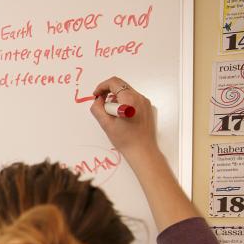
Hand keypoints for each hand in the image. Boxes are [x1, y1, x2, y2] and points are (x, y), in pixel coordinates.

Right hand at [89, 75, 197, 230]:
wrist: (147, 161)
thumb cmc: (129, 147)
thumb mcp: (108, 128)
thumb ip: (99, 110)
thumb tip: (95, 101)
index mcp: (133, 100)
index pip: (115, 82)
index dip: (102, 86)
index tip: (94, 95)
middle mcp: (142, 100)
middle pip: (121, 87)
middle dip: (108, 93)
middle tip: (99, 105)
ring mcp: (147, 107)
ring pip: (126, 96)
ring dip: (115, 102)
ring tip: (108, 116)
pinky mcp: (148, 115)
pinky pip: (132, 105)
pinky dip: (123, 108)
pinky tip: (118, 122)